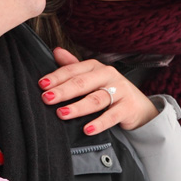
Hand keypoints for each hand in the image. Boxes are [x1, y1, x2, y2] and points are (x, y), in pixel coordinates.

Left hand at [39, 47, 159, 133]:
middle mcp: (108, 75)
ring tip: (62, 114)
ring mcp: (120, 91)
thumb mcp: (92, 77)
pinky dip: (99, 123)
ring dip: (78, 107)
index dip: (56, 77)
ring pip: (96, 99)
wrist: (139, 106)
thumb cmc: (110, 90)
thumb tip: (56, 51)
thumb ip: (73, 66)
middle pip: (83, 83)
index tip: (41, 85)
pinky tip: (87, 130)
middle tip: (47, 98)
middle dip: (63, 91)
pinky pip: (112, 116)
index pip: (73, 70)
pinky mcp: (128, 107)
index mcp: (96, 67)